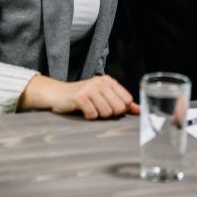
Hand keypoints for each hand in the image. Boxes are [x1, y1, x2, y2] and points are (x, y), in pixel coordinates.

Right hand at [19, 74, 139, 118]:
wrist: (57, 94)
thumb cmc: (82, 96)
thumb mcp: (103, 96)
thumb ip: (122, 102)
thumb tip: (139, 110)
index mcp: (109, 80)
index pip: (126, 100)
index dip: (120, 109)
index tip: (109, 107)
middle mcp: (101, 82)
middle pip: (118, 108)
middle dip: (109, 113)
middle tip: (97, 108)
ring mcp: (90, 88)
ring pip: (106, 112)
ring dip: (98, 115)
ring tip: (90, 108)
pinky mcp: (80, 97)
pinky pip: (93, 114)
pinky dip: (88, 116)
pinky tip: (83, 110)